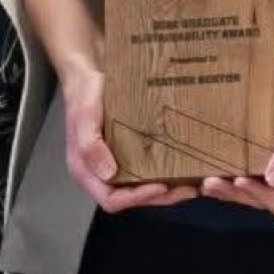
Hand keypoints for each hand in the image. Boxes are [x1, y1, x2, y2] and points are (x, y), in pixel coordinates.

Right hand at [59, 62, 194, 214]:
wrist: (86, 74)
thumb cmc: (84, 94)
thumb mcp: (85, 116)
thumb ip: (90, 145)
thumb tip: (108, 173)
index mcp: (86, 170)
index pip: (112, 199)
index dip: (137, 198)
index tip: (162, 187)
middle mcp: (99, 172)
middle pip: (130, 198)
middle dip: (159, 197)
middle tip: (187, 190)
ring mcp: (112, 163)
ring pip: (139, 188)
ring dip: (164, 190)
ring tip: (189, 184)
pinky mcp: (124, 153)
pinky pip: (142, 171)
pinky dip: (160, 174)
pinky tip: (178, 167)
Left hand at [203, 51, 273, 218]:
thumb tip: (272, 182)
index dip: (260, 197)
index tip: (239, 180)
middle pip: (266, 197)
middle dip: (238, 194)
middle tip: (209, 184)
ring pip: (258, 184)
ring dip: (234, 187)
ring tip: (207, 181)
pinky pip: (255, 166)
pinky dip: (237, 169)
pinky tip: (218, 162)